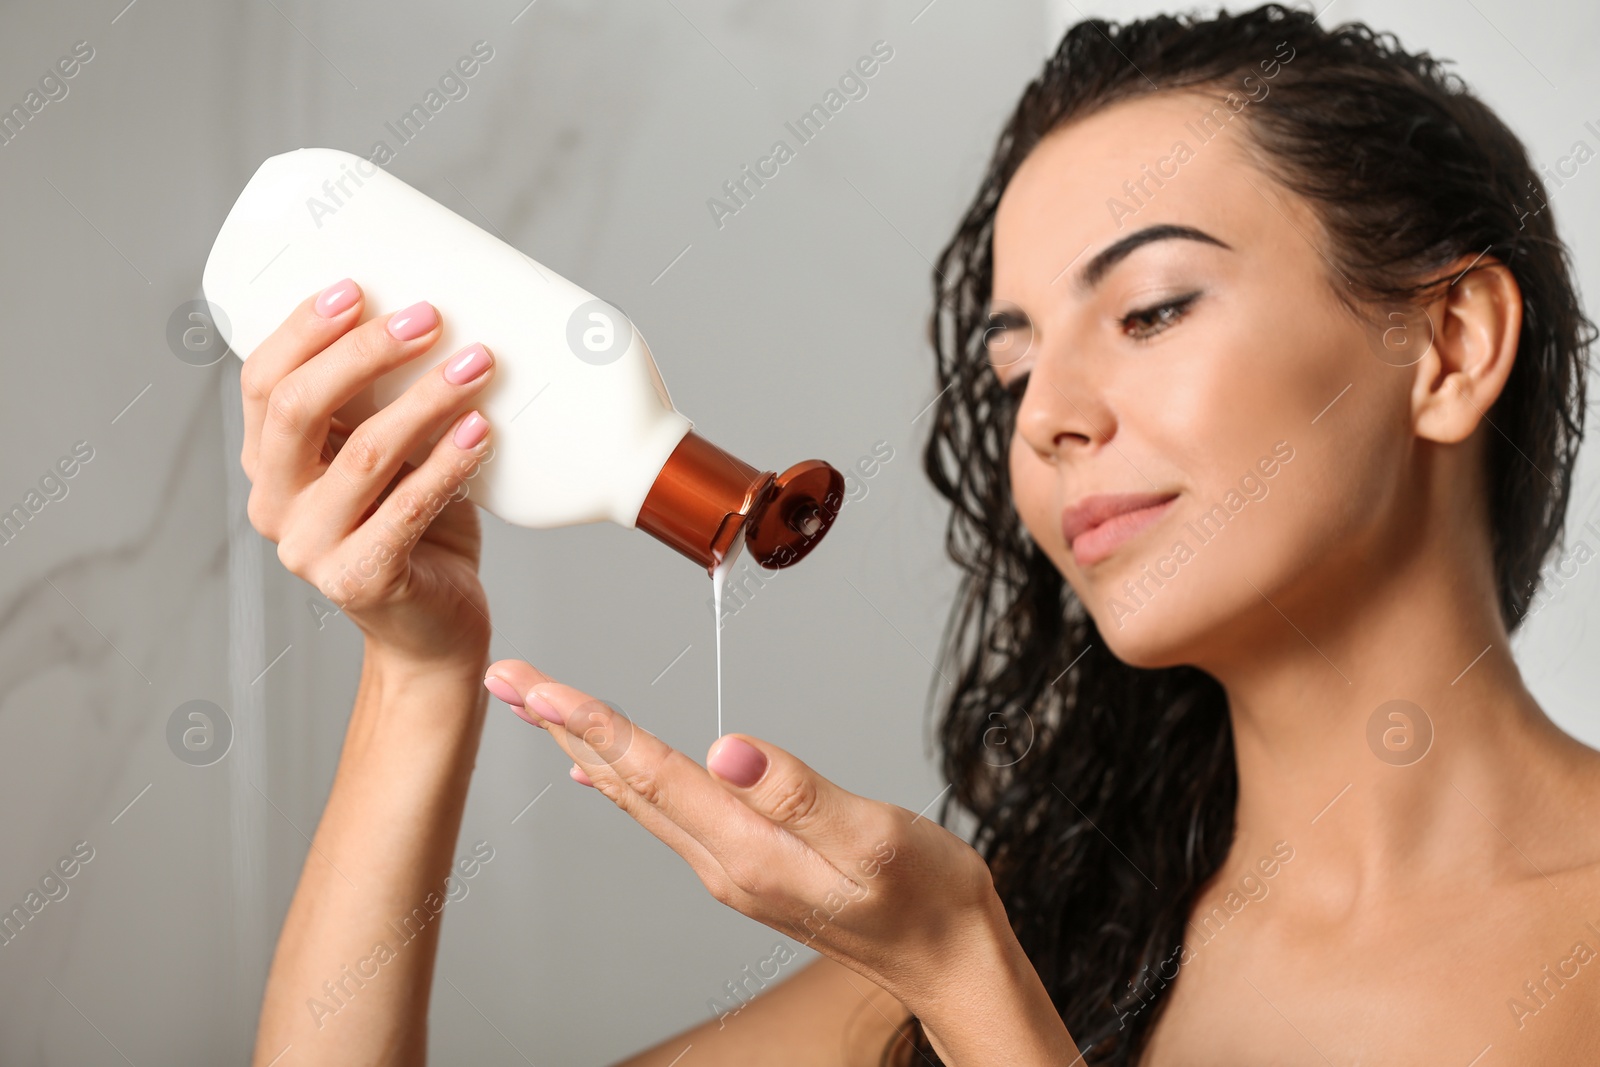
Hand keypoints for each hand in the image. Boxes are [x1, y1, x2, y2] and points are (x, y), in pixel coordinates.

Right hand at [240, 278, 496, 668]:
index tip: (358, 286)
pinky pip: (407, 510)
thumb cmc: (417, 527)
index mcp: (271, 462)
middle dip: (364, 352)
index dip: (303, 329)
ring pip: (363, 455)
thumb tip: (439, 315)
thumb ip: (385, 405)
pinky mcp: (360, 580)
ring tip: (478, 363)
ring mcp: (311, 548)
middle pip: (299, 408)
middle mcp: (276, 503)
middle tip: (429, 316)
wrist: (434, 628)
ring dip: (425, 400)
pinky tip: (481, 430)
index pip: (263, 381)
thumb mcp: (389, 457)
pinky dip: (448, 464)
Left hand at [480, 659, 1010, 1018]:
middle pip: (625, 781)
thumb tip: (729, 748)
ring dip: (582, 745)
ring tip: (537, 707)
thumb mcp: (875, 837)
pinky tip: (599, 773)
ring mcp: (730, 868)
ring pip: (637, 795)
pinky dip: (622, 779)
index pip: (653, 773)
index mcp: (749, 850)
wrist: (948, 958)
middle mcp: (724, 862)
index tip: (538, 686)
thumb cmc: (926, 897)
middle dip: (561, 725)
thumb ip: (799, 792)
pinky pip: (663, 813)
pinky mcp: (745, 865)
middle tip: (507, 678)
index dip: (592, 723)